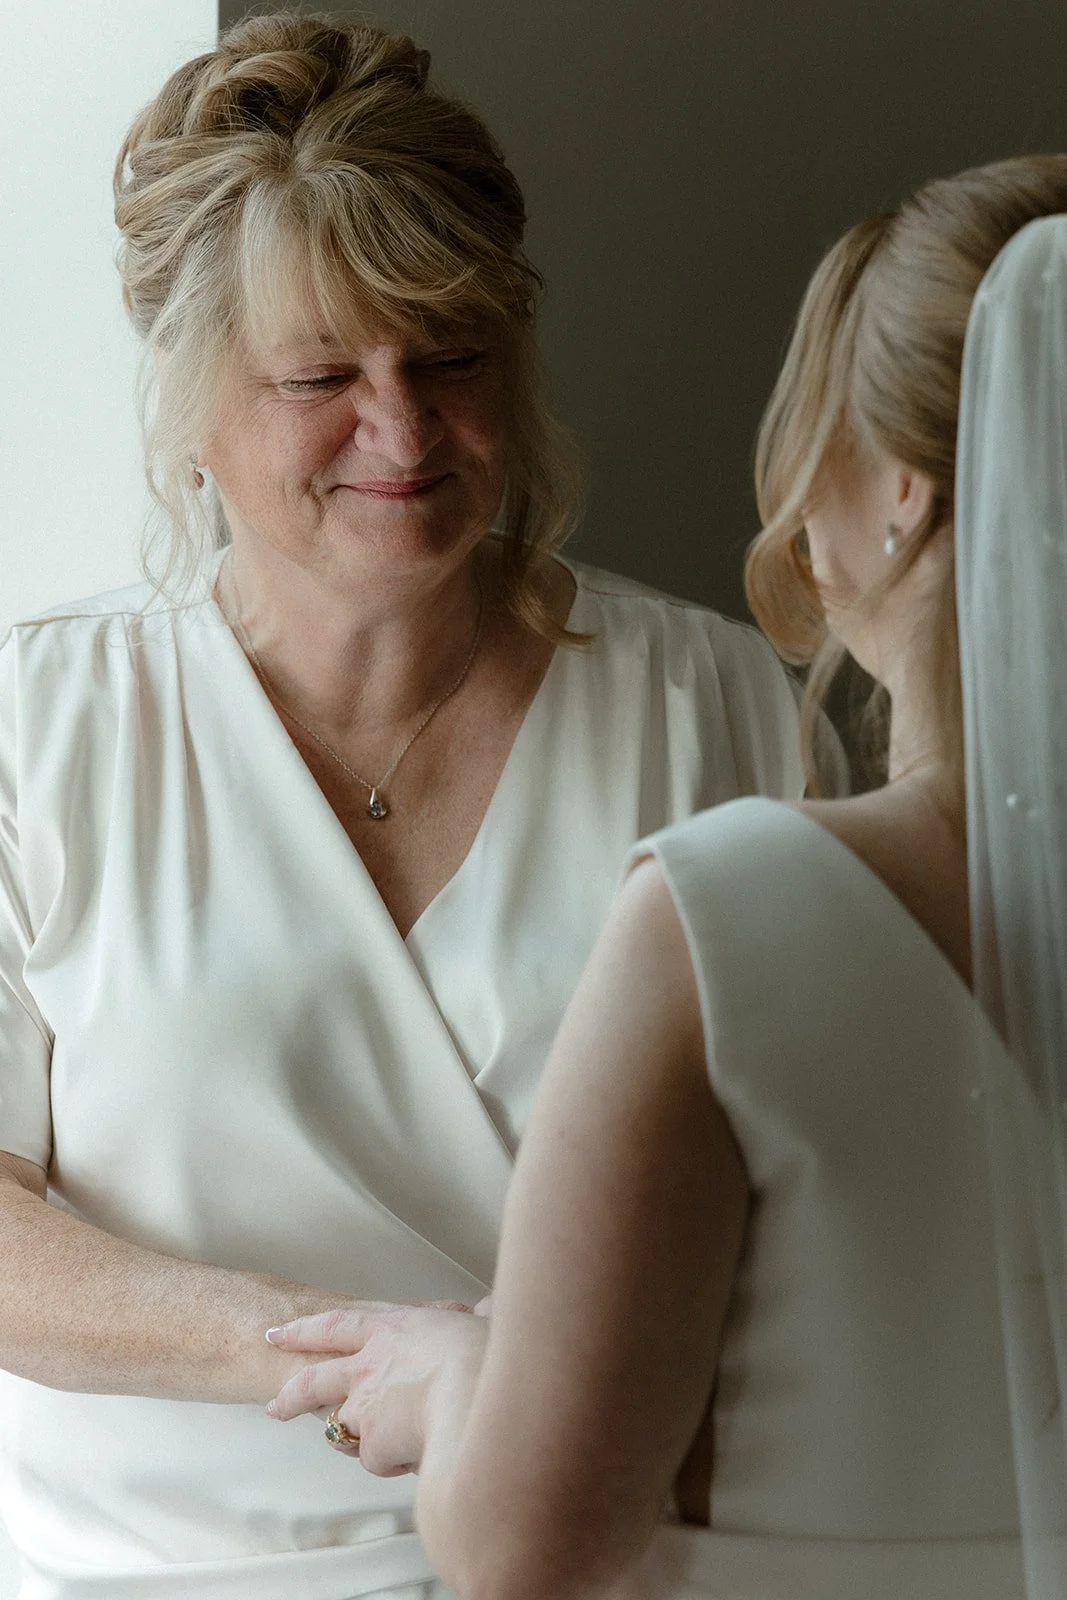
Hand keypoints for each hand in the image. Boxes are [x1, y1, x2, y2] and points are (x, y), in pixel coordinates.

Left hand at [265, 1303, 488, 1476]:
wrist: (474, 1391)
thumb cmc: (484, 1352)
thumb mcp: (483, 1320)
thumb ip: (480, 1315)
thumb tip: (488, 1307)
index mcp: (394, 1328)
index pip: (338, 1324)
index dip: (306, 1329)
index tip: (280, 1332)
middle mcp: (370, 1365)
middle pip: (314, 1378)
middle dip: (291, 1394)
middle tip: (276, 1406)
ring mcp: (365, 1405)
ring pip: (339, 1427)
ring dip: (350, 1438)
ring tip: (370, 1444)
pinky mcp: (372, 1442)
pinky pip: (379, 1459)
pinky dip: (397, 1460)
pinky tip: (421, 1454)